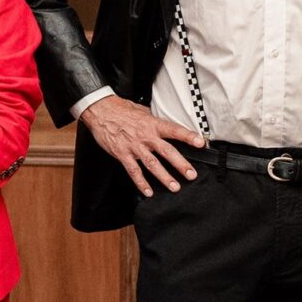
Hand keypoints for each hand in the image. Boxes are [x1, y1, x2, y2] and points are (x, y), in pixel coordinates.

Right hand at [81, 95, 205, 196]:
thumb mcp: (142, 110)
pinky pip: (134, 171)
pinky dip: (141, 183)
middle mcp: (145, 136)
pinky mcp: (122, 155)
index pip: (174, 130)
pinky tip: (148, 192)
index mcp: (152, 124)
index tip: (201, 143)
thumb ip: (154, 120)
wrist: (100, 111)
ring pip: (152, 164)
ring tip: (174, 187)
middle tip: (191, 175)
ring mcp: (134, 147)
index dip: (188, 136)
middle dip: (180, 164)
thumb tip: (164, 124)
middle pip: (167, 152)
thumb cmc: (121, 109)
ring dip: (164, 177)